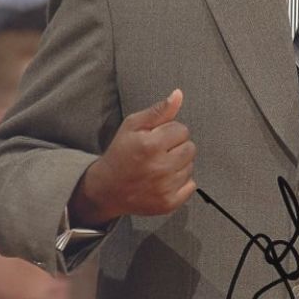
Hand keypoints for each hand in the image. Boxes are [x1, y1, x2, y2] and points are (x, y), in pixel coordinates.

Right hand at [70, 89, 196, 225]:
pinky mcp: (169, 203)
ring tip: (158, 166)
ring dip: (178, 164)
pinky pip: (191, 185)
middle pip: (190, 148)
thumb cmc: (121, 152)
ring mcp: (165, 188)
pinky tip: (164, 180)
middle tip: (158, 153)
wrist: (107, 188)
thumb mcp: (133, 126)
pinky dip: (181, 182)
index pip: (182, 130)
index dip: (169, 132)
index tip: (156, 138)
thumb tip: (178, 94)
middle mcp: (160, 167)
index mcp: (150, 145)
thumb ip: (158, 111)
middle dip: (176, 147)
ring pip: (191, 166)